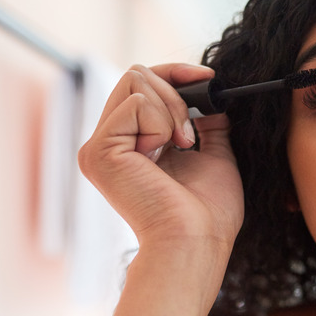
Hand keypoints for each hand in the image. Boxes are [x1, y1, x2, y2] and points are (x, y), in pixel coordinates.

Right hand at [78, 63, 243, 252]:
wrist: (197, 241)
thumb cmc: (209, 212)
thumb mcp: (215, 155)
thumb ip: (209, 125)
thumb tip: (212, 98)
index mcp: (133, 144)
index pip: (143, 85)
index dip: (176, 74)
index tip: (210, 79)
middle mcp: (111, 142)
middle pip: (137, 75)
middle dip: (177, 93)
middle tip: (191, 135)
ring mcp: (100, 146)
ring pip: (136, 80)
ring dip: (172, 109)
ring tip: (182, 146)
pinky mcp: (99, 150)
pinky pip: (136, 103)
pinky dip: (162, 123)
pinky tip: (166, 151)